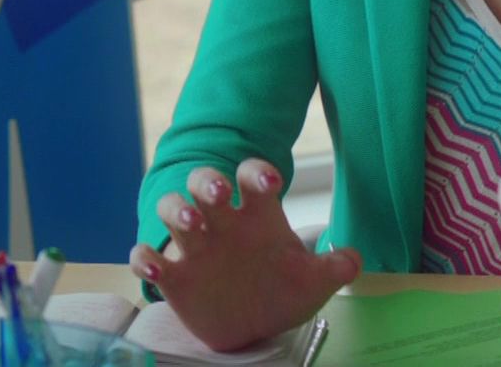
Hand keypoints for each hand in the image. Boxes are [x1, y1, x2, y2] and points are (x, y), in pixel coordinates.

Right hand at [128, 159, 361, 352]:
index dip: (258, 172)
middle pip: (205, 183)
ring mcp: (195, 248)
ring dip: (176, 211)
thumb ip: (335, 268)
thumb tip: (355, 258)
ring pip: (172, 210)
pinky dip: (145, 257)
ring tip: (190, 224)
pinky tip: (154, 266)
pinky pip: (148, 257)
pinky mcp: (174, 276)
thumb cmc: (281, 292)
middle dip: (208, 181)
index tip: (269, 181)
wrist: (253, 328)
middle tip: (219, 192)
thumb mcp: (313, 282)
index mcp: (257, 217)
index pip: (253, 178)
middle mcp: (223, 224)